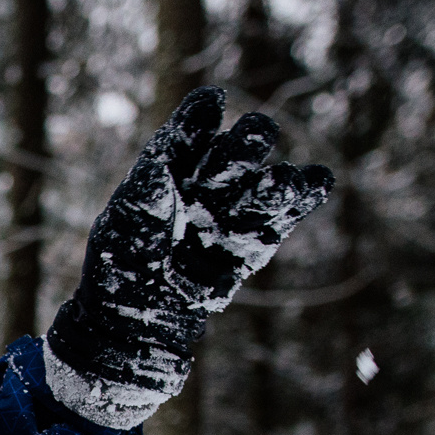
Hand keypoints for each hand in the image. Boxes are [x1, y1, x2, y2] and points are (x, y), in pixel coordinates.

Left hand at [44, 86, 332, 429]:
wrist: (128, 334)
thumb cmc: (115, 277)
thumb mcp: (123, 232)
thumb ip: (146, 196)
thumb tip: (158, 158)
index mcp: (163, 178)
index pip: (183, 141)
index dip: (197, 121)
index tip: (212, 100)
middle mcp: (198, 194)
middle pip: (229, 161)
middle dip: (244, 148)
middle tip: (258, 135)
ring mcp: (223, 223)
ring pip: (257, 193)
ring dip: (275, 182)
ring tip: (288, 176)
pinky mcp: (244, 254)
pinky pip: (273, 226)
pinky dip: (297, 206)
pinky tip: (319, 180)